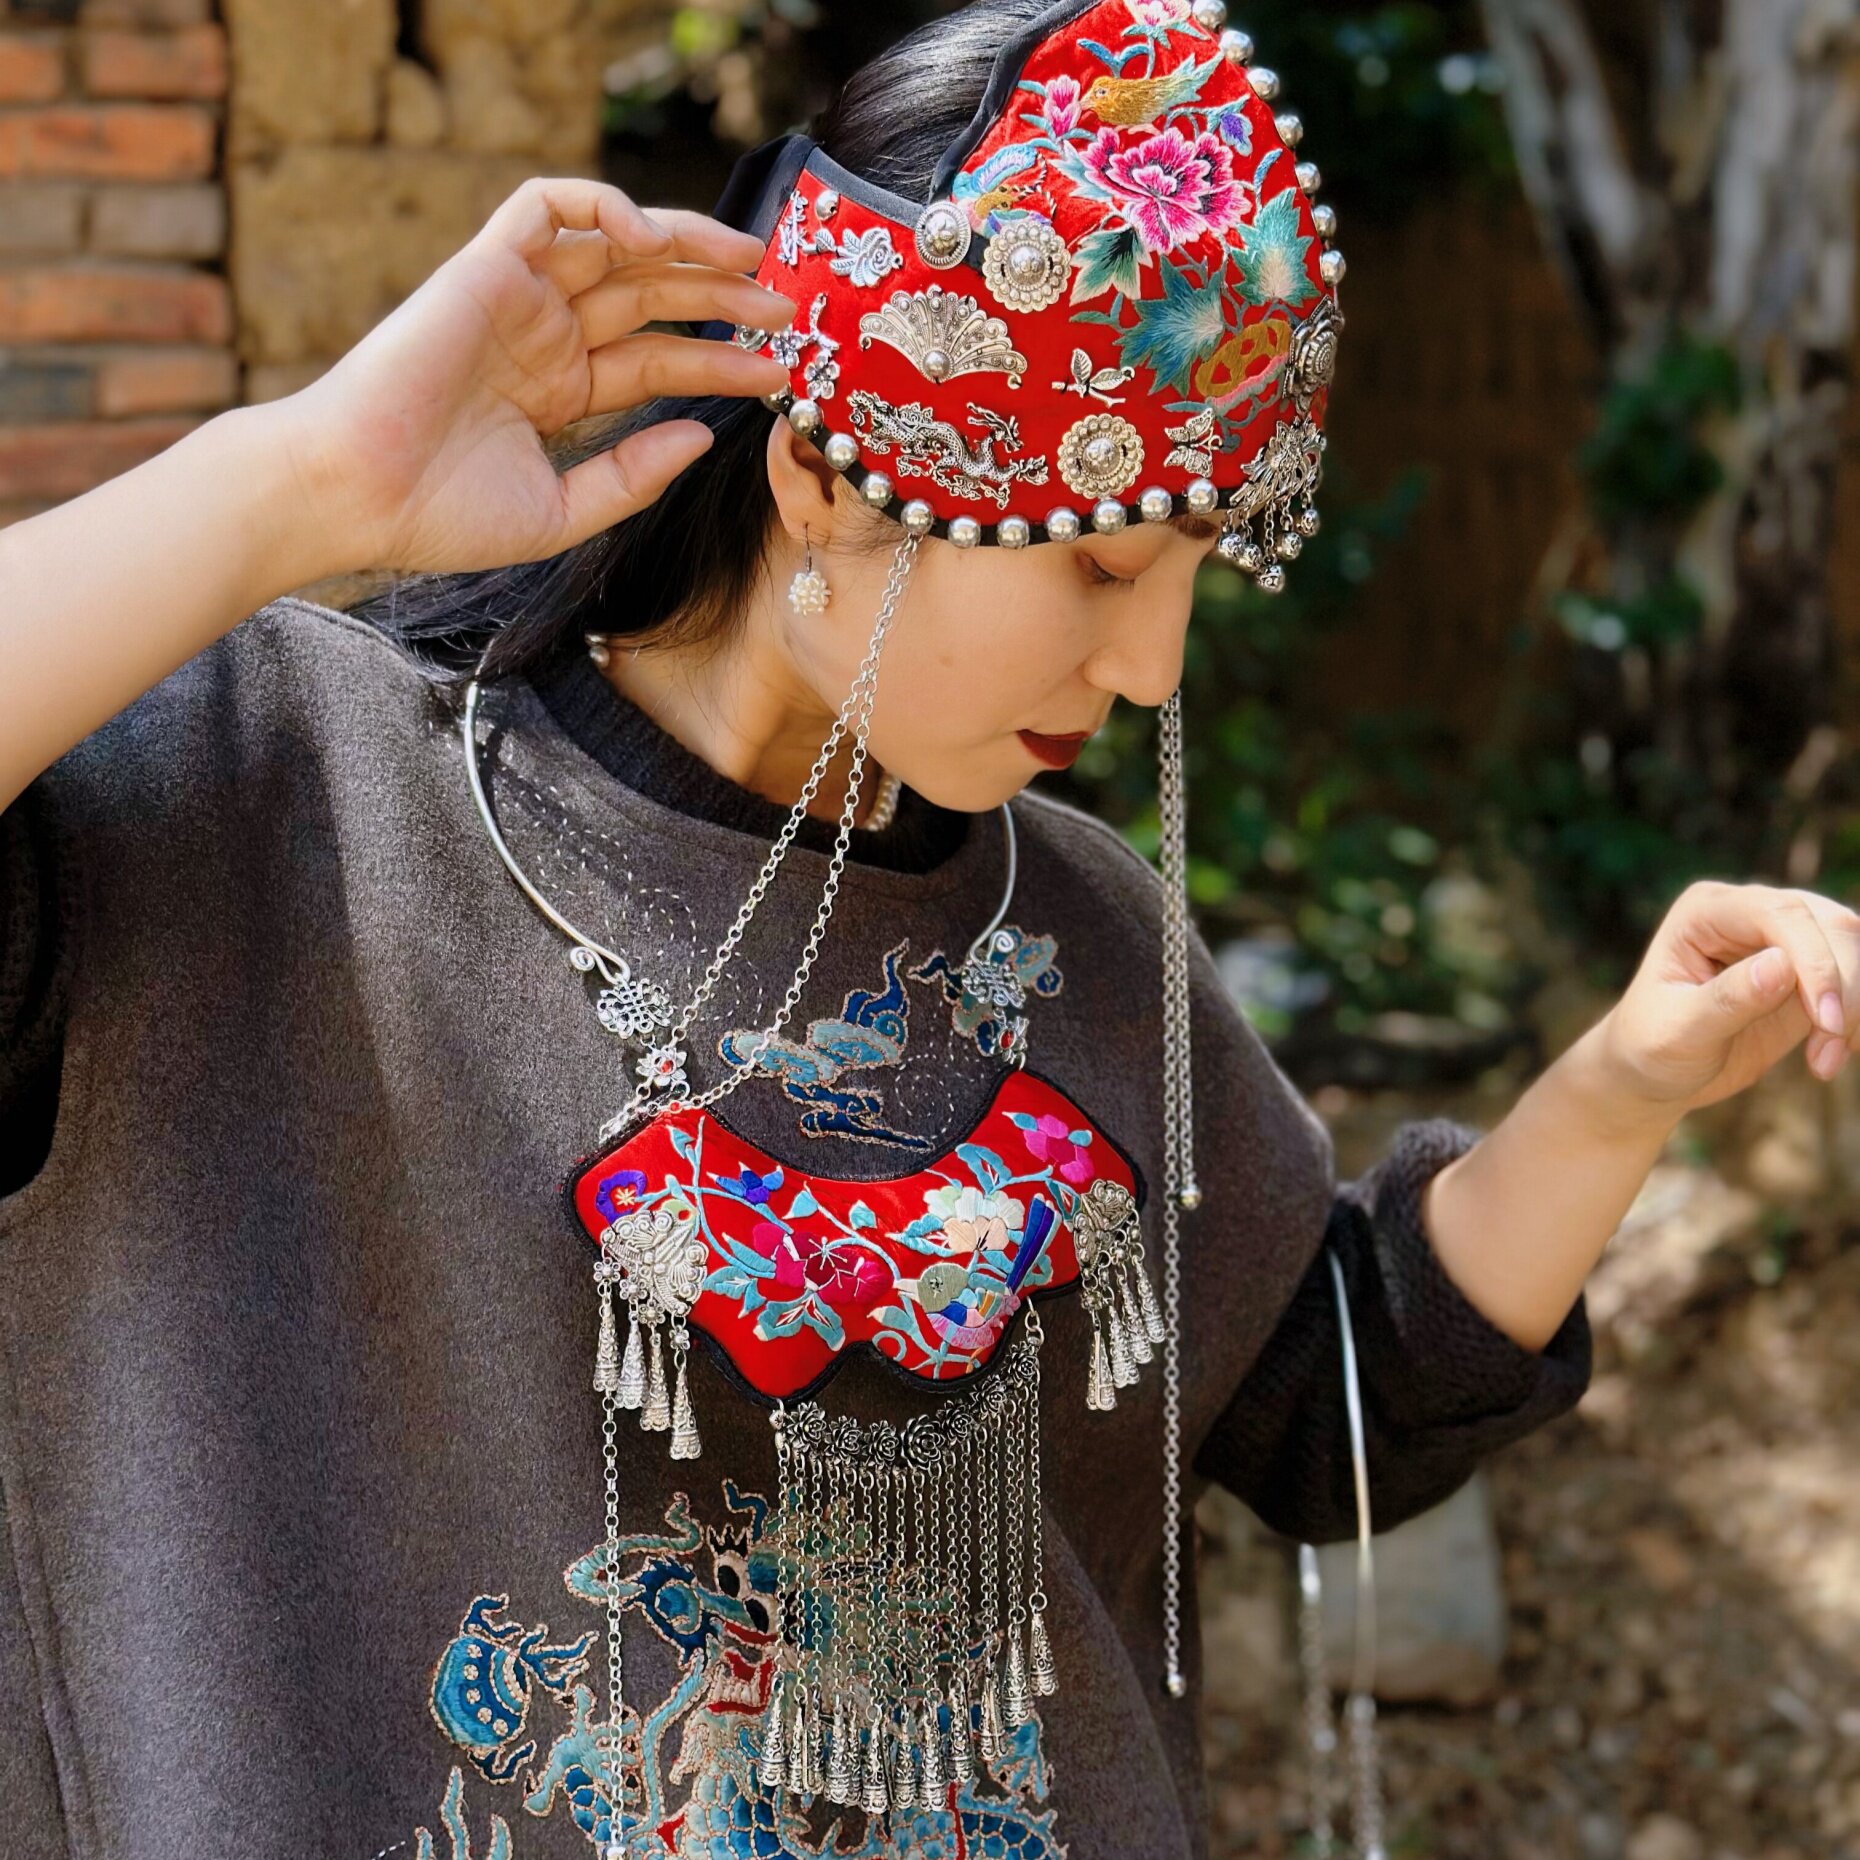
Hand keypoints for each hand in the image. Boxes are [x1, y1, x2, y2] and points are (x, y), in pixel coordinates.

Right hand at [269, 175, 794, 576]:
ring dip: (685, 243)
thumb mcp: (562, 510)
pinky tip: (652, 240)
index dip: (721, 363)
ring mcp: (517, 299)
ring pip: (614, 244)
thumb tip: (703, 437)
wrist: (356, 498)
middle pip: (650, 296)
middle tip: (789, 309)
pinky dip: (602, 207)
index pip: (658, 360)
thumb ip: (632, 475)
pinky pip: (547, 207)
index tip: (779, 376)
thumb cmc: (441, 517)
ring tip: (751, 260)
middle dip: (722, 296)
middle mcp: (545, 337)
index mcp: (561, 391)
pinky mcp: (484, 266)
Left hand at [1587, 878, 1859, 1119]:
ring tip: (1826, 1061)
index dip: (1816, 962)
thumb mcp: (1680, 1030)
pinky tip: (1838, 1053)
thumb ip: (1728, 998)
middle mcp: (1747, 911)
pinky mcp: (1806, 969)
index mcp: (1704, 911)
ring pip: (1851, 947)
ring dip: (1856, 1005)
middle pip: (1828, 925)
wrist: (1652, 1071)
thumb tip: (1782, 964)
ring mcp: (1782, 936)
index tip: (1827, 1021)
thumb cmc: (1650, 1046)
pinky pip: (1853, 978)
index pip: (1780, 913)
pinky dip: (1857, 1012)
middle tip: (1831, 1050)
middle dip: (1843, 988)